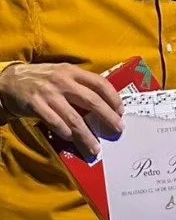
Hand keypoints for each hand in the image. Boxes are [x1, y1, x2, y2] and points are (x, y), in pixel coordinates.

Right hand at [0, 62, 122, 158]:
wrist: (8, 80)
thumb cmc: (43, 80)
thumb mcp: (62, 74)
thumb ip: (81, 85)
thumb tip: (106, 105)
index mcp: (72, 72)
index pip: (99, 84)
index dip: (113, 98)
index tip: (121, 112)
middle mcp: (62, 81)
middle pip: (92, 102)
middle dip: (108, 118)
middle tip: (118, 130)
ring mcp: (48, 93)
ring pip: (74, 118)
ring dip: (87, 136)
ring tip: (96, 148)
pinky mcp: (35, 105)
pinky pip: (55, 123)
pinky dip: (65, 133)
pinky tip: (72, 139)